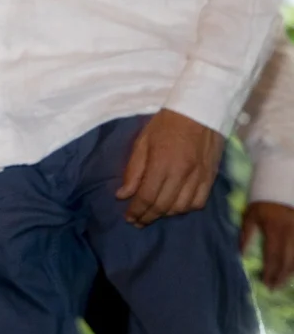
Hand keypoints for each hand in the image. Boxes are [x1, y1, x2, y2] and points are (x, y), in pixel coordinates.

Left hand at [116, 109, 224, 225]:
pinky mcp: (211, 178)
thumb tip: (123, 195)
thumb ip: (133, 171)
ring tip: (154, 214)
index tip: (129, 218)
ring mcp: (199, 177)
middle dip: (148, 217)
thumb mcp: (142, 142)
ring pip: (181, 208)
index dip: (136, 211)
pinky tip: (176, 207)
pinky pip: (199, 202)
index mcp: (161, 164)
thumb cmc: (165, 124)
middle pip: (163, 206)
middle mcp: (181, 174)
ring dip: (166, 215)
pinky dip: (186, 209)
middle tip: (138, 222)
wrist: (199, 112)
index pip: (147, 197)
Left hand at [242, 200, 293, 287]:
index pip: (273, 257)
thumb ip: (246, 235)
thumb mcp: (250, 215)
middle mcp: (291, 235)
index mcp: (275, 231)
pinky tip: (292, 271)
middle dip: (281, 277)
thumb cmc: (264, 202)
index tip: (266, 283)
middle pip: (289, 262)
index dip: (271, 272)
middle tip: (274, 288)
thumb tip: (240, 254)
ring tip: (284, 283)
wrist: (283, 187)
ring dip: (291, 273)